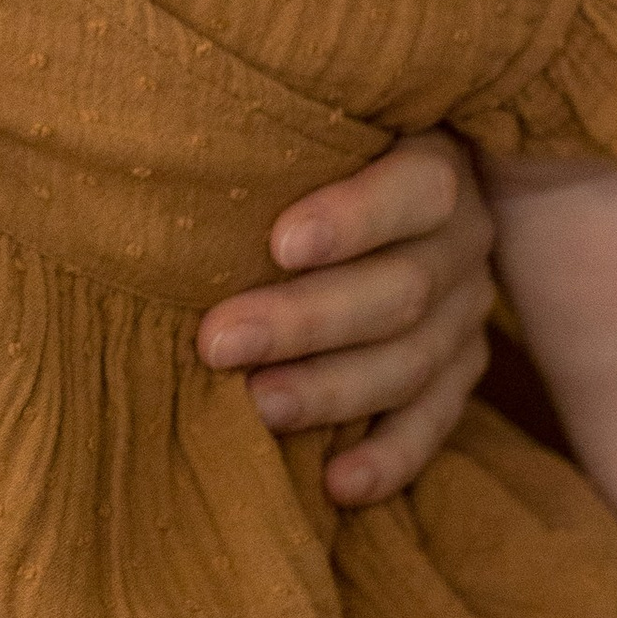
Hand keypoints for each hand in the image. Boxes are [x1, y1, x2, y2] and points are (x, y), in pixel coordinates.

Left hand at [198, 131, 496, 505]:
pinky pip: (434, 422)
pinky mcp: (460, 371)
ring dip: (333, 391)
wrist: (374, 199)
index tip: (277, 244)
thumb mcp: (299, 133)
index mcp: (433, 164)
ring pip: (414, 362)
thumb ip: (262, 147)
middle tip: (218, 343)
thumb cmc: (298, 156)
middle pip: (404, 288)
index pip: (417, 190)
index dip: (354, 219)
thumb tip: (148, 163)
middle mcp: (463, 241)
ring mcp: (467, 311)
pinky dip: (389, 457)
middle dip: (306, 321)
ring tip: (259, 409)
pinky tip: (335, 484)